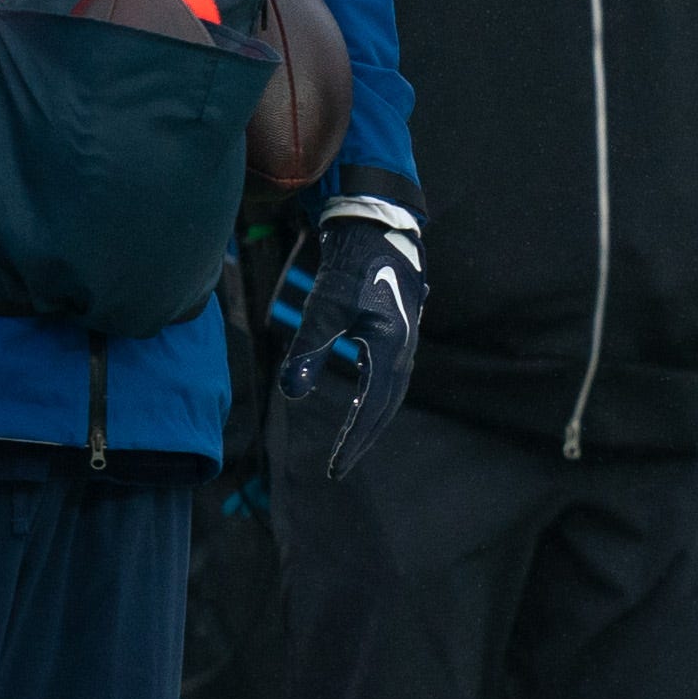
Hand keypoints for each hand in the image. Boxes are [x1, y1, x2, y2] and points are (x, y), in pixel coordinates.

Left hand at [279, 199, 424, 479]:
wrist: (377, 229)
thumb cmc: (350, 267)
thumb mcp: (324, 308)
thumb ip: (308, 350)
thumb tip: (293, 394)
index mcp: (391, 348)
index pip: (373, 409)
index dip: (353, 442)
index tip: (335, 469)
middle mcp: (404, 349)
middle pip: (386, 407)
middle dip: (363, 439)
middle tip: (340, 467)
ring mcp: (404, 341)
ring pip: (390, 393)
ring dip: (371, 421)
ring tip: (350, 444)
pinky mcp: (397, 332)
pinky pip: (388, 376)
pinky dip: (375, 398)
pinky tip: (363, 403)